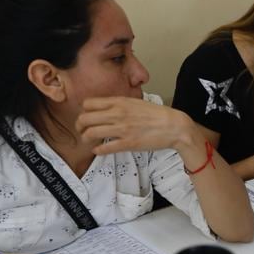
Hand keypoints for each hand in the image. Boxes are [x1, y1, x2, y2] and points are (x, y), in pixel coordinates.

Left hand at [77, 97, 203, 159]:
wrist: (173, 126)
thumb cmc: (157, 114)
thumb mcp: (136, 102)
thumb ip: (119, 104)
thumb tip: (107, 107)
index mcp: (119, 102)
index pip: (88, 104)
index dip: (84, 111)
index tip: (87, 116)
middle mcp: (117, 114)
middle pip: (85, 119)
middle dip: (80, 126)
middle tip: (82, 130)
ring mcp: (121, 130)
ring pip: (91, 133)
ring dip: (86, 138)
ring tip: (89, 141)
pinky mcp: (127, 144)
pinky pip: (104, 148)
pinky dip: (97, 151)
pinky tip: (98, 150)